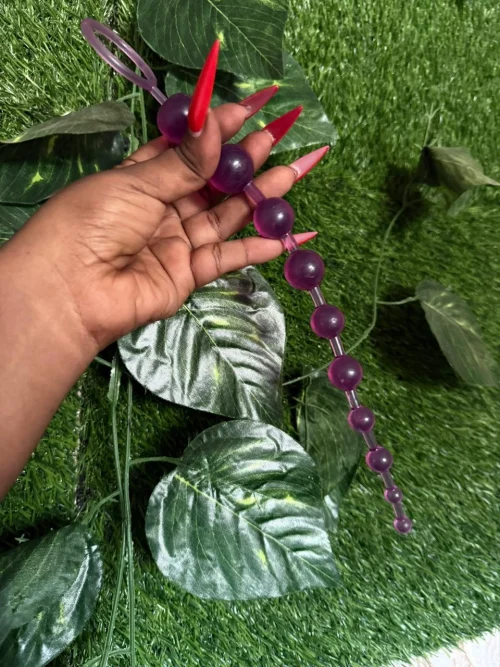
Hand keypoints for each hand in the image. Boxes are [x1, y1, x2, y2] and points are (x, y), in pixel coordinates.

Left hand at [3, 103, 305, 357]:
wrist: (73, 289)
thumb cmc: (93, 223)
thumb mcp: (137, 184)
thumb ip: (183, 162)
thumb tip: (214, 123)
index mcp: (143, 178)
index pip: (188, 148)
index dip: (218, 129)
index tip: (250, 109)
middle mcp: (164, 207)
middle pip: (213, 182)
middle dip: (246, 160)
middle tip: (278, 136)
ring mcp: (178, 242)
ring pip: (226, 216)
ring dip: (258, 197)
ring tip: (292, 174)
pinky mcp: (188, 274)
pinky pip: (226, 258)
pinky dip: (254, 249)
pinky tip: (284, 236)